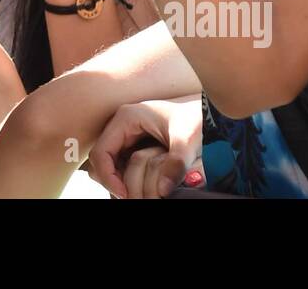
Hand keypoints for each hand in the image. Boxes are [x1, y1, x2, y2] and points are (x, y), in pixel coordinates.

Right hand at [86, 96, 202, 198]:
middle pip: (100, 159)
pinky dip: (126, 176)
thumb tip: (163, 191)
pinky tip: (142, 185)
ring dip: (117, 179)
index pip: (100, 152)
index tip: (125, 194)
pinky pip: (121, 162)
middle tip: (129, 196)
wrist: (208, 112)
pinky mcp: (134, 141)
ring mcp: (126, 133)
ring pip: (108, 162)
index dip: (108, 176)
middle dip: (110, 180)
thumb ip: (175, 164)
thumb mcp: (187, 140)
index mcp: (125, 118)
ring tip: (134, 193)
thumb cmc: (195, 118)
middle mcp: (121, 124)